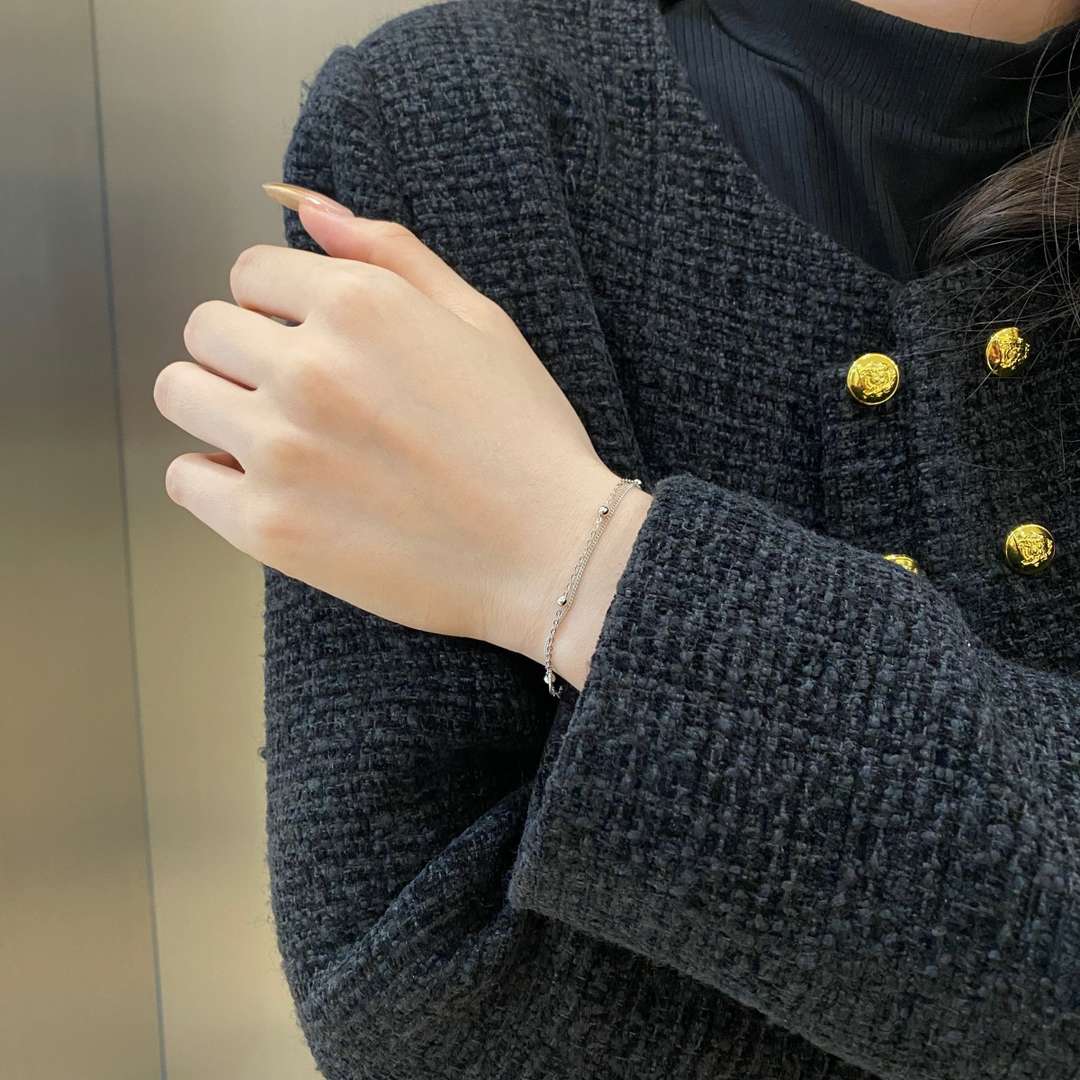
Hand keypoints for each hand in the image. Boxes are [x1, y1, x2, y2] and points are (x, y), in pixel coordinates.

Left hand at [153, 185, 621, 654]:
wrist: (549, 554)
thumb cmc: (525, 438)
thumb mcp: (480, 322)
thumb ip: (391, 253)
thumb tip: (308, 208)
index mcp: (359, 305)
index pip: (249, 273)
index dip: (278, 305)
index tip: (311, 342)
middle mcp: (307, 368)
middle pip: (206, 328)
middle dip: (244, 351)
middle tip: (298, 395)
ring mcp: (281, 449)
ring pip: (180, 392)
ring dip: (217, 405)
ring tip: (274, 437)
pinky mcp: (268, 526)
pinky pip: (184, 478)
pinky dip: (213, 479)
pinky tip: (266, 486)